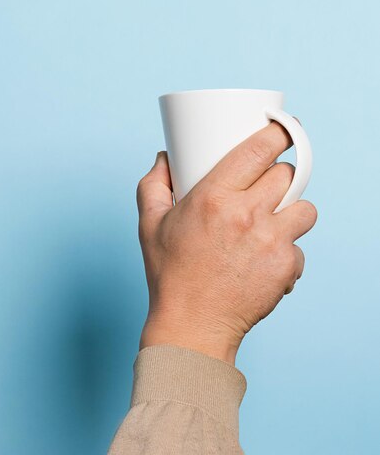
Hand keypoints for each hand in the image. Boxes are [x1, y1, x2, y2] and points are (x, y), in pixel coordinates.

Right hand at [136, 122, 317, 364]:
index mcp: (214, 197)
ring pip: (305, 209)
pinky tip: (267, 261)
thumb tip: (165, 156)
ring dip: (292, 212)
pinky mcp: (285, 267)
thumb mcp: (150, 224)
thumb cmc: (170, 275)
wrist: (192, 327)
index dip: (280, 132)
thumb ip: (154, 183)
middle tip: (267, 186)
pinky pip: (300, 248)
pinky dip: (288, 252)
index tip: (286, 127)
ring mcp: (270, 242)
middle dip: (280, 176)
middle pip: (287, 175)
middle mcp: (246, 215)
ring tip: (272, 223)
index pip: (259, 150)